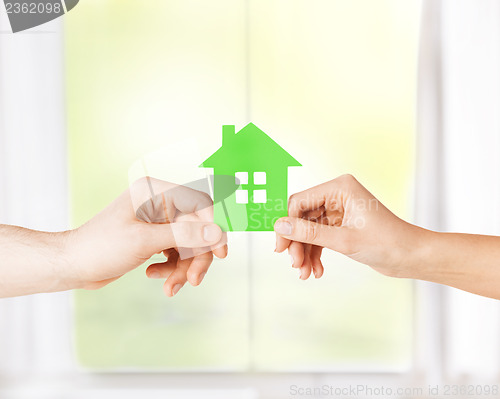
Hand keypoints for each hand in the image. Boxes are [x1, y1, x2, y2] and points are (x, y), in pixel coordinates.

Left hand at [67, 177, 226, 295]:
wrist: (74, 265)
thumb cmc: (100, 247)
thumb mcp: (144, 241)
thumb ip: (184, 235)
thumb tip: (217, 232)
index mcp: (155, 192)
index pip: (199, 204)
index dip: (213, 227)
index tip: (220, 252)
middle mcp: (159, 203)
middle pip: (196, 229)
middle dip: (196, 257)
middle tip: (194, 280)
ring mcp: (158, 221)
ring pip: (188, 245)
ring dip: (182, 268)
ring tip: (170, 288)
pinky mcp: (154, 238)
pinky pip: (176, 253)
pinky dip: (170, 268)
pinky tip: (153, 274)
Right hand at [274, 174, 426, 279]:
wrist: (412, 257)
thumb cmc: (387, 243)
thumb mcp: (344, 240)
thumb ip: (309, 234)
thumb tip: (280, 227)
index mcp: (340, 188)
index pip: (299, 202)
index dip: (287, 225)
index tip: (281, 248)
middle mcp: (338, 195)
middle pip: (302, 217)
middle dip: (297, 243)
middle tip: (295, 264)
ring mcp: (339, 210)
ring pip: (309, 230)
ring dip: (305, 252)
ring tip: (305, 273)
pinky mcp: (342, 224)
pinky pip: (319, 237)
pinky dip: (315, 254)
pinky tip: (316, 271)